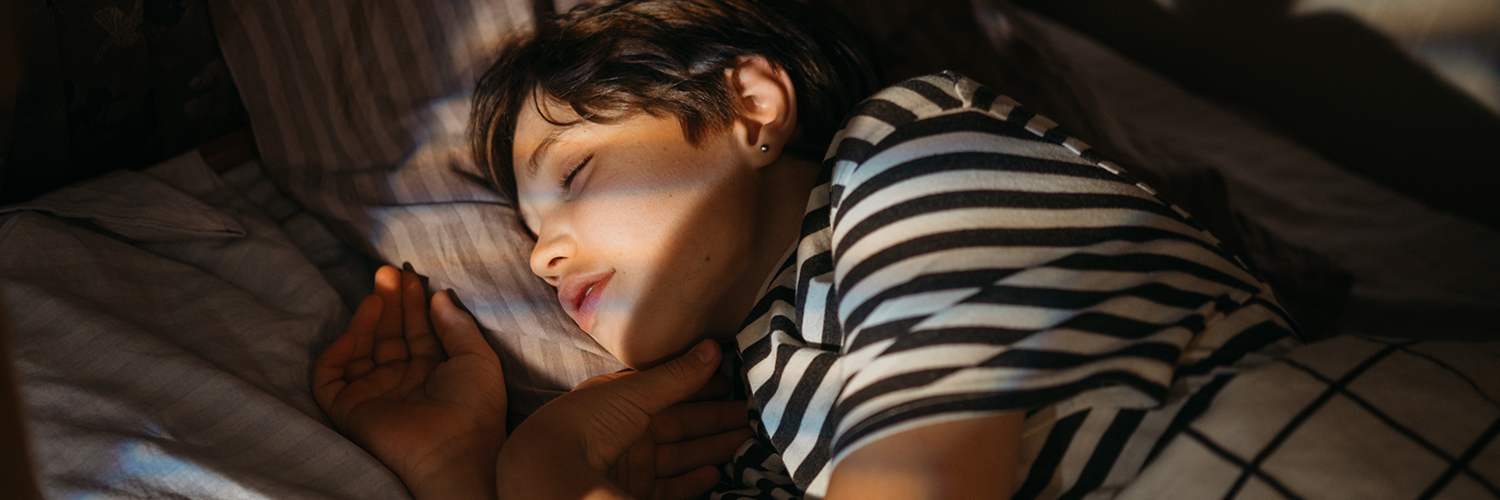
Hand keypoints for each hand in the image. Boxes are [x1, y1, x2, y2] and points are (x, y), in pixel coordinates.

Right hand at [313, 265, 507, 499]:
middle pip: (388, 335)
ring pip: (360, 350)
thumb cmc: (474, 407)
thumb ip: (456, 325)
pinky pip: (330, 378)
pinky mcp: (350, 410)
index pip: (416, 331)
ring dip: (365, 321)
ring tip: (377, 296)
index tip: (411, 276)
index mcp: (434, 372)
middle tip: (387, 272)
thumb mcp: (476, 357)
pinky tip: (354, 333)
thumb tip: (440, 296)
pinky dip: (335, 354)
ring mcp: (375, 394)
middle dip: (388, 303)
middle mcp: (402, 381)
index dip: (413, 303)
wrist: (455, 450)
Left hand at [497, 340, 751, 499]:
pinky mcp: (635, 493)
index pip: (672, 393)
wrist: (551, 472)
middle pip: (682, 425)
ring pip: (682, 456)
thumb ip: (677, 375)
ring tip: (747, 440)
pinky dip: (693, 481)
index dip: (704, 388)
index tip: (737, 384)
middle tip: (756, 415)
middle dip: (717, 420)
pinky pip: (671, 487)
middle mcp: (628, 433)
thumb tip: (715, 347)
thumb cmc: (587, 423)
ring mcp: (632, 465)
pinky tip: (716, 472)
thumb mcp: (634, 392)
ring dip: (713, 449)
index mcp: (623, 401)